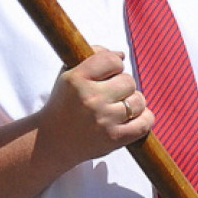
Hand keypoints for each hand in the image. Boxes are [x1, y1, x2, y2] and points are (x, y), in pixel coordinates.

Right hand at [37, 47, 153, 171]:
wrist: (52, 142)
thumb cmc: (65, 104)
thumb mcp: (68, 74)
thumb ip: (93, 57)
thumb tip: (121, 55)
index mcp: (76, 79)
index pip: (112, 60)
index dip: (115, 65)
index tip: (109, 73)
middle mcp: (90, 99)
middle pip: (128, 81)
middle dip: (123, 86)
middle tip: (111, 95)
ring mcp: (104, 120)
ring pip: (139, 101)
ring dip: (133, 103)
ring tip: (118, 108)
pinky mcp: (115, 138)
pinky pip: (145, 122)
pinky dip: (143, 118)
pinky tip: (131, 118)